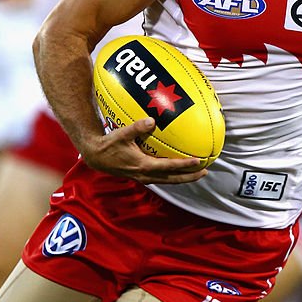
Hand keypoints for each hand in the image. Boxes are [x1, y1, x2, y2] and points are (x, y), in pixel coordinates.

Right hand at [81, 117, 206, 183]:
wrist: (97, 157)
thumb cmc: (109, 144)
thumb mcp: (122, 134)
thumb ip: (137, 127)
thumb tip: (152, 121)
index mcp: (143, 165)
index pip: (169, 166)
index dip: (184, 165)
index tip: (198, 162)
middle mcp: (145, 174)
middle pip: (173, 178)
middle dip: (190, 176)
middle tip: (205, 171)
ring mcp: (144, 177)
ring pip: (168, 180)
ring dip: (183, 177)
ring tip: (197, 173)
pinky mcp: (141, 175)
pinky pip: (162, 177)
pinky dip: (173, 174)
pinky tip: (179, 169)